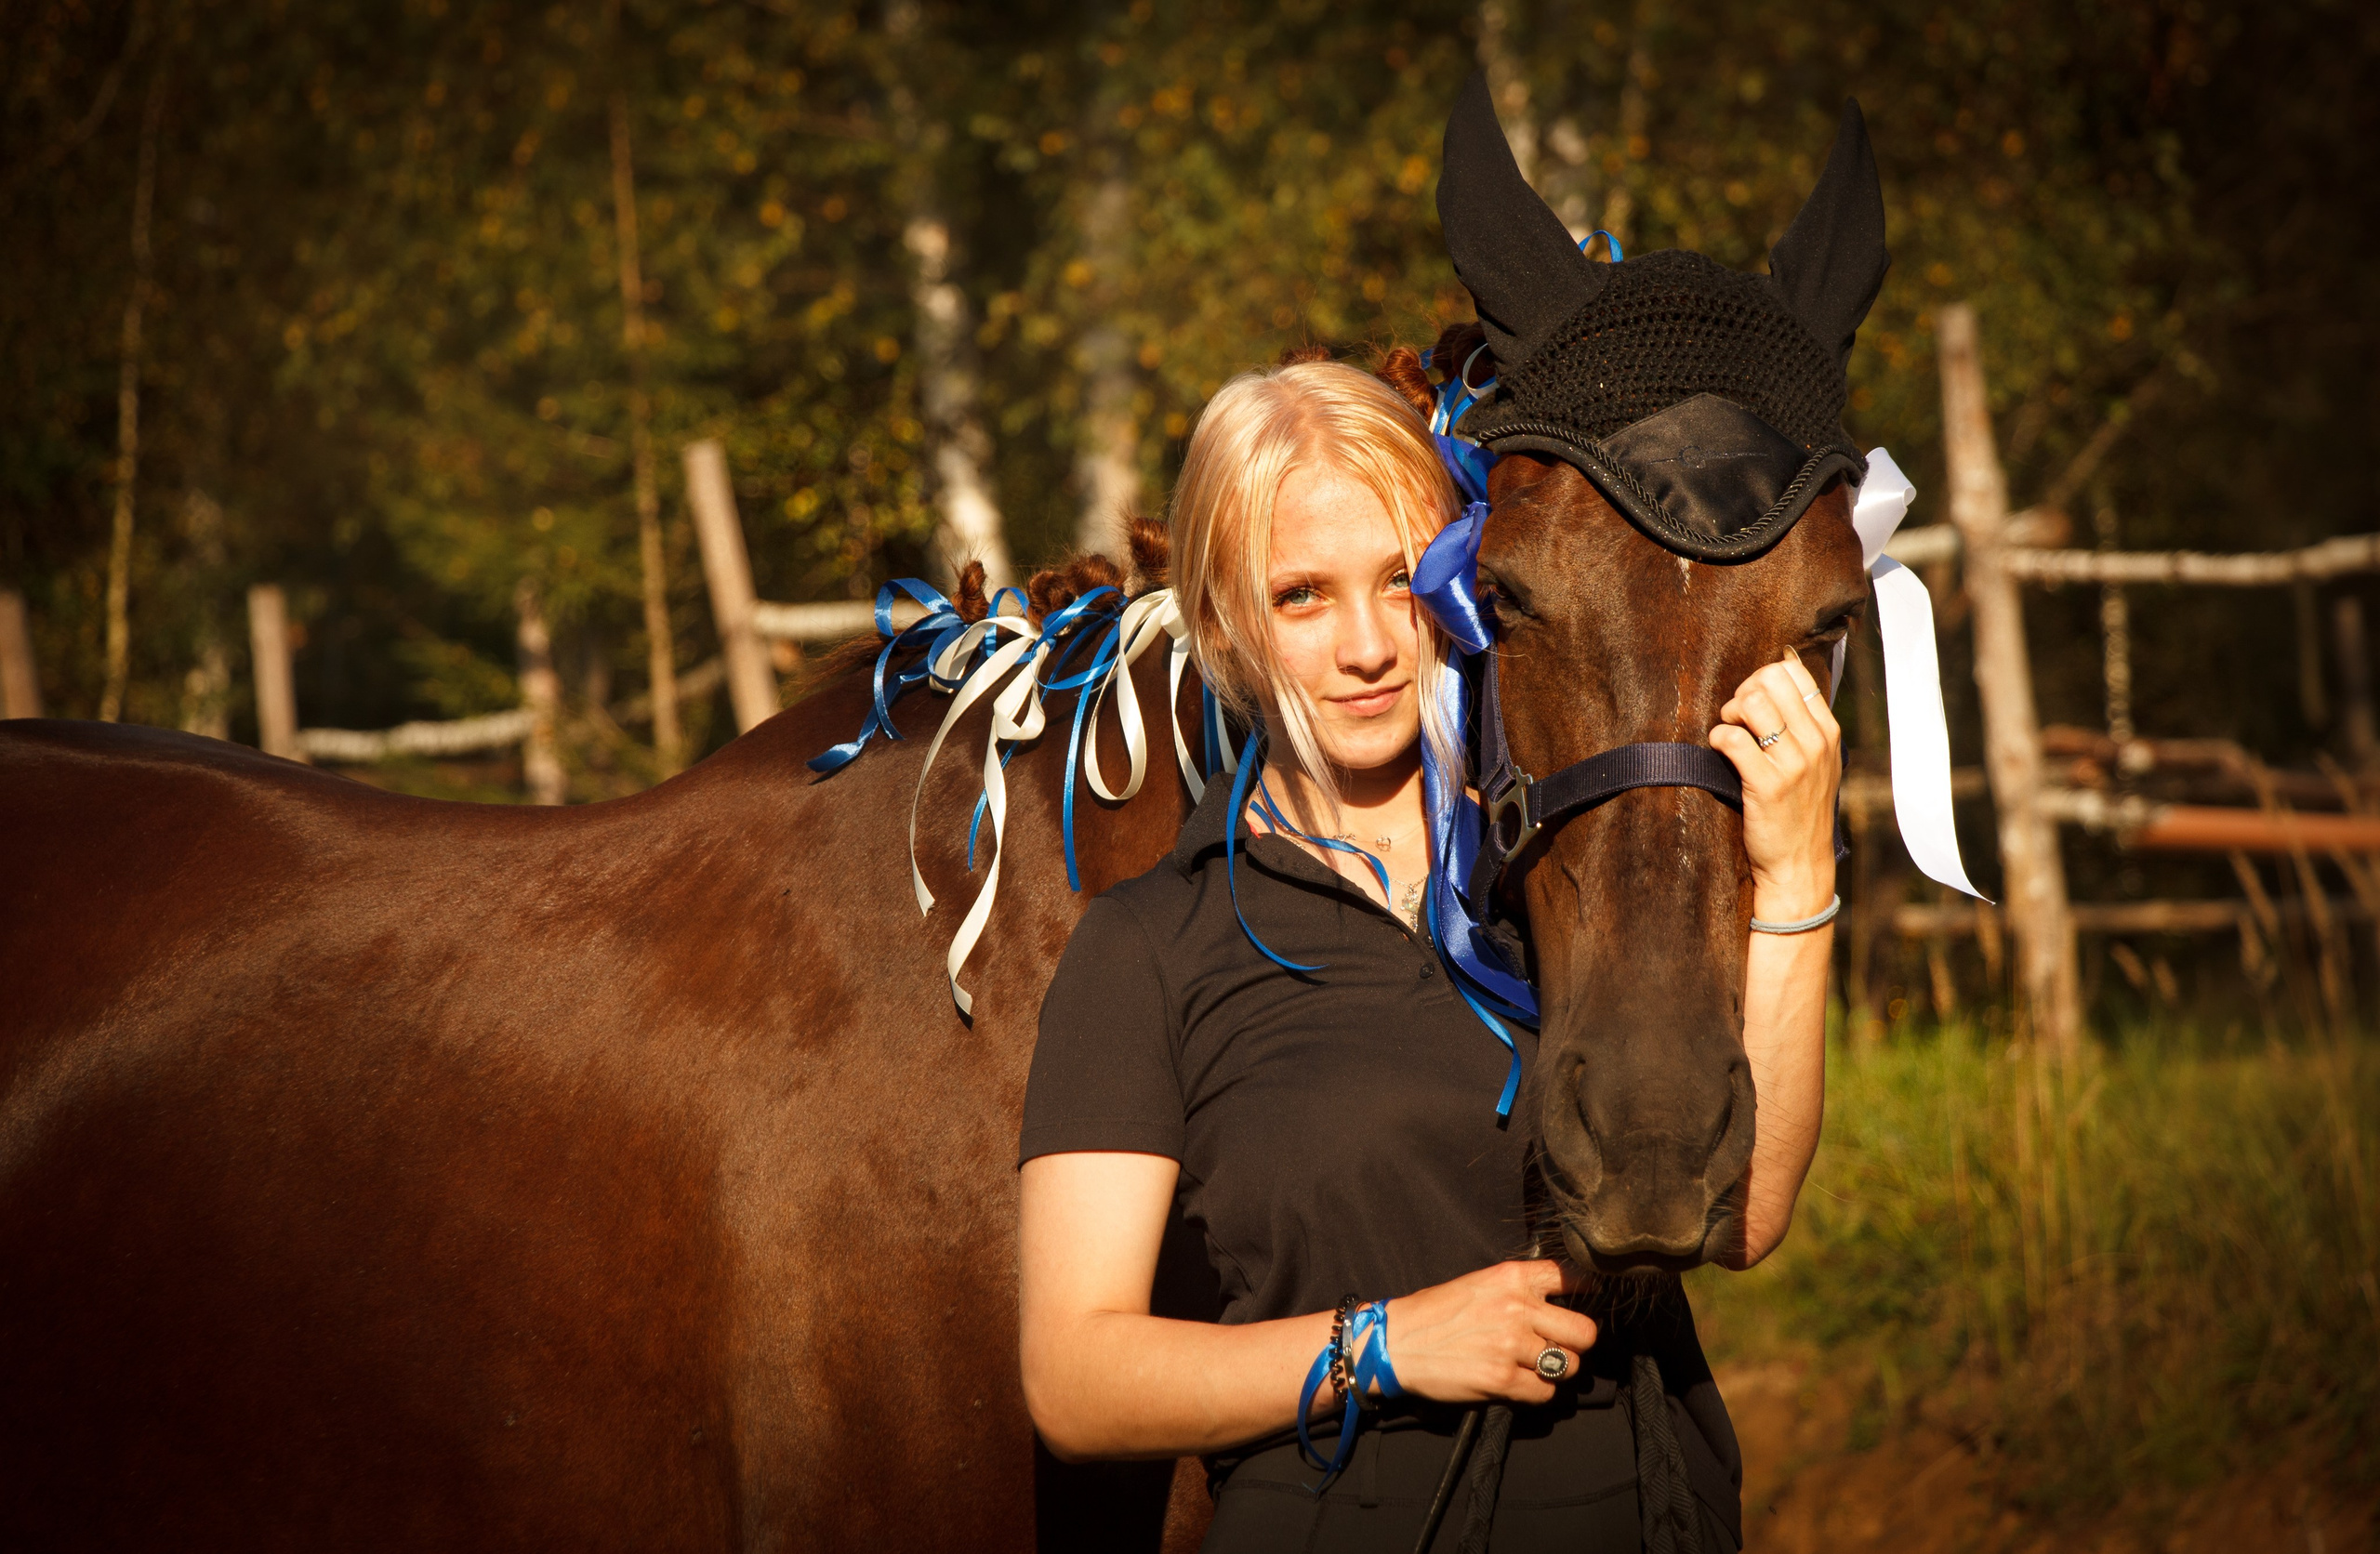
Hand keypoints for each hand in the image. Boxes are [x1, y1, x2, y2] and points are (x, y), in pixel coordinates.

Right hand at [1378, 1260, 1598, 1405]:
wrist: (1394, 1343)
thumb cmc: (1433, 1313)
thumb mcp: (1478, 1284)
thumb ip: (1518, 1290)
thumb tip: (1558, 1302)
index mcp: (1511, 1277)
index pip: (1572, 1277)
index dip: (1589, 1291)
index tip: (1590, 1299)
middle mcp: (1516, 1308)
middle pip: (1585, 1332)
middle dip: (1577, 1344)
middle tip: (1560, 1347)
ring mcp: (1511, 1346)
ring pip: (1569, 1366)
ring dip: (1556, 1371)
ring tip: (1533, 1368)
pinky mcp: (1502, 1380)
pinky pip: (1545, 1393)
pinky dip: (1536, 1393)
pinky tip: (1517, 1384)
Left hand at [1710, 649, 1841, 918]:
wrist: (1799, 864)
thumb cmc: (1799, 809)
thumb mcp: (1817, 762)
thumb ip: (1802, 723)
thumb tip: (1779, 669)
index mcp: (1827, 731)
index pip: (1793, 672)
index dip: (1762, 678)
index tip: (1753, 701)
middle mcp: (1815, 742)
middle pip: (1769, 679)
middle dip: (1742, 692)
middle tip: (1736, 719)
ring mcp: (1794, 764)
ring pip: (1751, 702)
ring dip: (1728, 713)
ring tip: (1729, 734)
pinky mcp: (1768, 785)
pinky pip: (1733, 739)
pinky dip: (1718, 739)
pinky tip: (1720, 753)